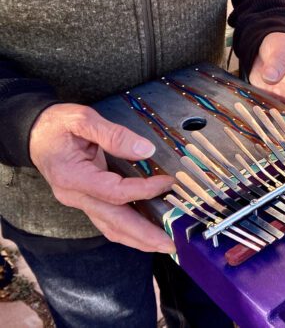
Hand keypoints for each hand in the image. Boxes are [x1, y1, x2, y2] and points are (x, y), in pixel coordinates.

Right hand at [29, 103, 174, 252]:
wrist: (35, 133)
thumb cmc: (57, 124)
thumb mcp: (83, 119)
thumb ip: (113, 134)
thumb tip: (146, 150)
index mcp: (73, 177)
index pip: (114, 192)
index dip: (143, 191)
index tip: (167, 183)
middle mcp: (76, 196)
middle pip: (114, 222)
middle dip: (144, 235)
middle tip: (172, 244)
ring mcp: (80, 201)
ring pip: (111, 228)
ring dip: (139, 239)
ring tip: (165, 243)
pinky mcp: (87, 201)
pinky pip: (109, 221)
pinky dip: (130, 229)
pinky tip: (149, 230)